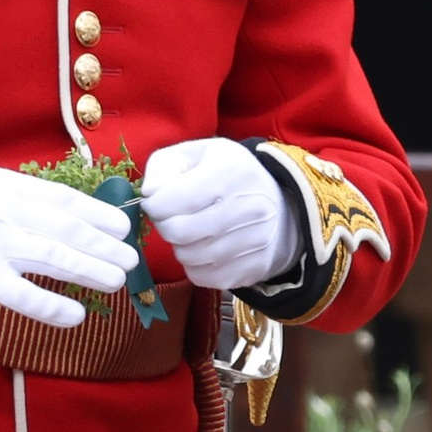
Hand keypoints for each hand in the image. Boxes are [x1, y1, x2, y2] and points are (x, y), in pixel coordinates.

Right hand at [0, 165, 134, 328]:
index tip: (122, 226)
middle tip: (130, 257)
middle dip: (102, 242)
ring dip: (89, 268)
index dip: (95, 213)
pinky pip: (22, 294)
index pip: (59, 198)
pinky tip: (77, 316)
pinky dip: (52, 305)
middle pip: (63, 225)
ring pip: (52, 254)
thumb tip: (67, 219)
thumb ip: (14, 203)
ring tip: (117, 279)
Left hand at [138, 139, 301, 291]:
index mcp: (231, 171)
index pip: (170, 200)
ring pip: (188, 257)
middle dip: (165, 226)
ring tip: (193, 231)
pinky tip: (206, 248)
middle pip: (177, 232)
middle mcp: (248, 207)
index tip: (159, 202)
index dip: (154, 205)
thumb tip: (150, 196)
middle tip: (173, 218)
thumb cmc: (228, 177)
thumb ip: (163, 168)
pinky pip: (203, 276)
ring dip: (181, 246)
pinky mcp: (253, 268)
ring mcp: (254, 241)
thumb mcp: (195, 155)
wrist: (281, 208)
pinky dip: (196, 265)